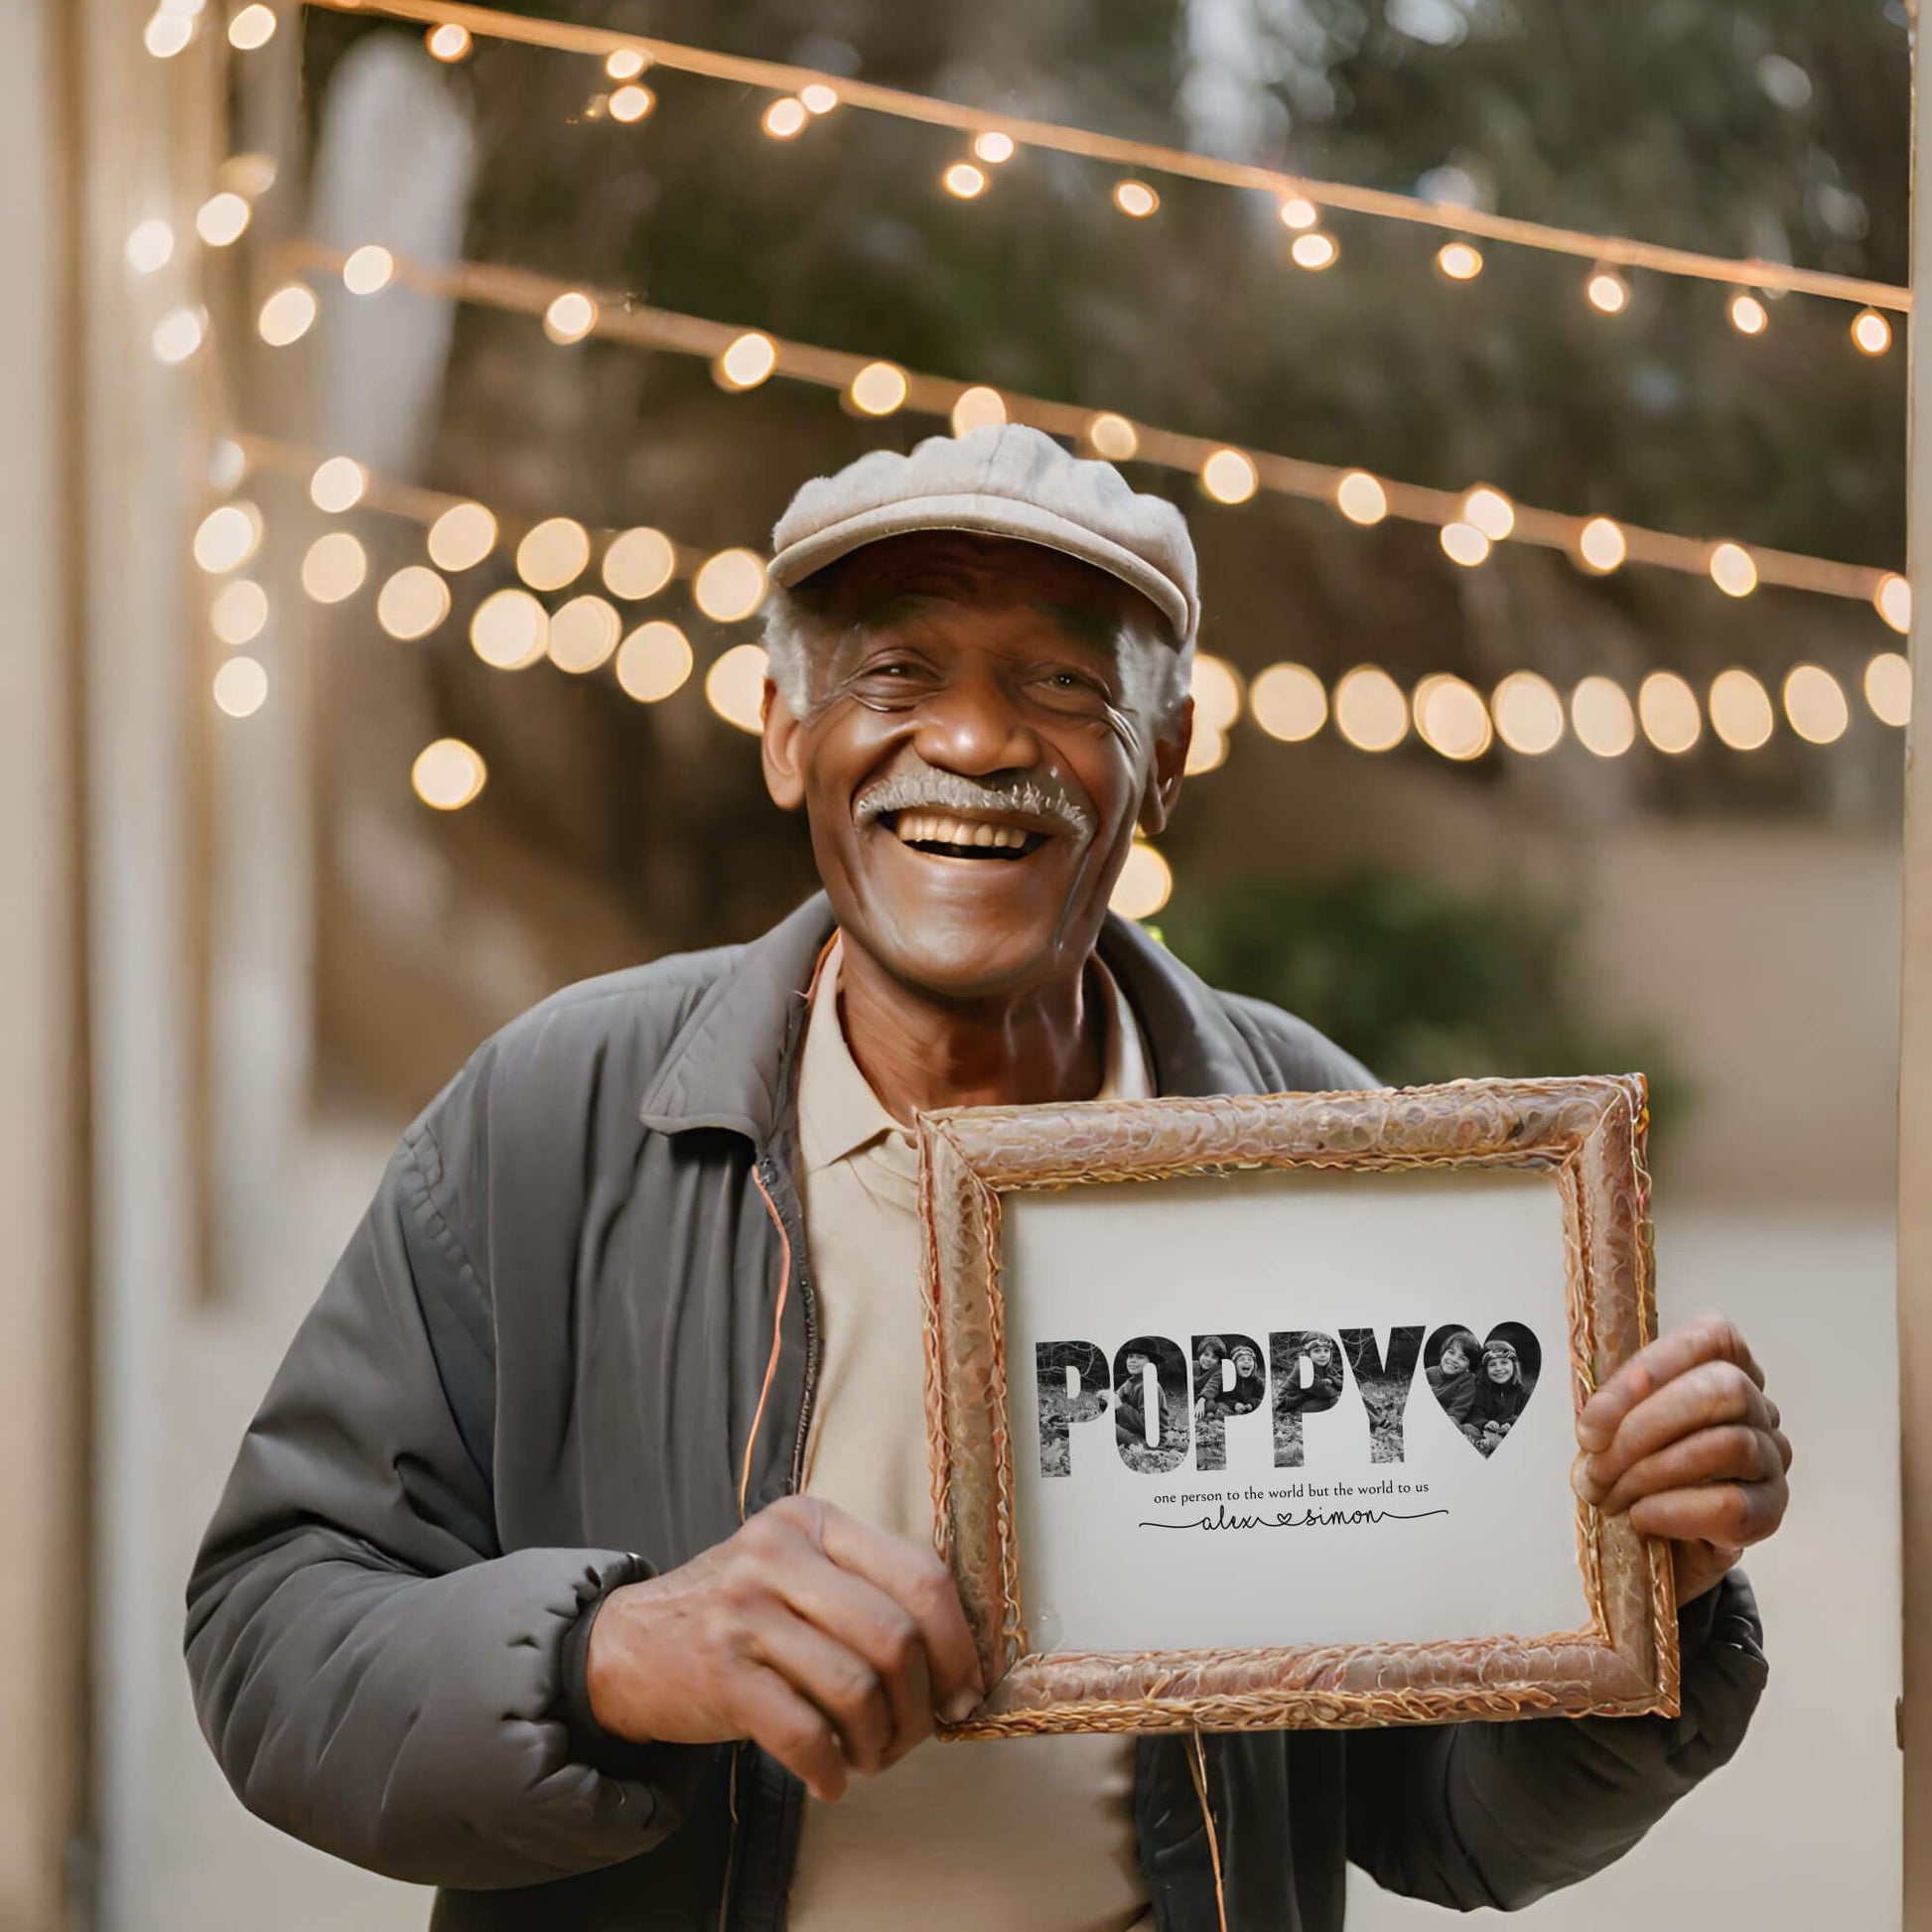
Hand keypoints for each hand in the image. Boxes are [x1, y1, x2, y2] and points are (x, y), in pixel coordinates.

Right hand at [585, 1496, 983, 1802]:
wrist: (626, 1647)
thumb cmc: (736, 1618)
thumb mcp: (796, 1573)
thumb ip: (865, 1596)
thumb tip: (957, 1674)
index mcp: (813, 1521)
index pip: (918, 1575)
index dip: (957, 1644)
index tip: (964, 1693)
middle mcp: (779, 1553)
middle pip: (894, 1635)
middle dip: (917, 1705)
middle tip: (908, 1738)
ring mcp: (745, 1609)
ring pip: (856, 1686)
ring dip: (876, 1743)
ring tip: (865, 1758)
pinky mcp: (720, 1670)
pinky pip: (804, 1731)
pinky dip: (829, 1768)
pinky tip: (829, 1780)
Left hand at [1572, 1309, 1791, 1605]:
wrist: (1663, 1539)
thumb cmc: (1639, 1467)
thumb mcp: (1617, 1426)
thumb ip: (1613, 1411)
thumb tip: (1595, 1426)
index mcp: (1723, 1366)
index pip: (1712, 1339)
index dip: (1652, 1368)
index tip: (1595, 1419)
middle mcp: (1758, 1406)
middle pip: (1722, 1389)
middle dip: (1643, 1428)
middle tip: (1595, 1468)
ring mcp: (1771, 1458)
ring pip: (1728, 1445)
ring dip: (1652, 1473)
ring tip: (1612, 1496)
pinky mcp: (1771, 1511)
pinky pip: (1731, 1505)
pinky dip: (1673, 1511)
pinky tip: (1642, 1518)